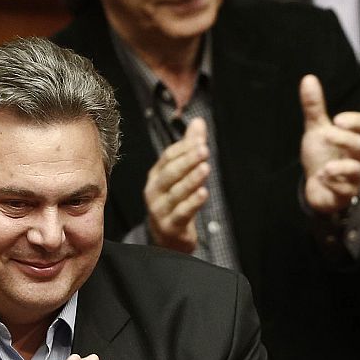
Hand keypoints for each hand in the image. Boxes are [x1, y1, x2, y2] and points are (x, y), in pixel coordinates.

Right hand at [143, 117, 209, 252]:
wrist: (167, 237)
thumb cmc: (175, 201)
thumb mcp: (181, 174)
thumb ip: (190, 147)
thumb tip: (199, 121)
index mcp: (157, 175)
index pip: (168, 157)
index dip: (184, 148)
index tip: (200, 140)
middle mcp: (154, 190)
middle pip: (170, 172)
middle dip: (187, 161)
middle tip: (204, 150)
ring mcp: (160, 209)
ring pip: (176, 192)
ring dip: (191, 180)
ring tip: (205, 168)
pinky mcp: (170, 225)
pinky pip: (181, 213)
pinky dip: (192, 203)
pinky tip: (203, 193)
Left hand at [299, 74, 359, 215]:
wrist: (316, 186)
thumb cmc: (322, 154)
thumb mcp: (316, 130)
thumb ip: (314, 107)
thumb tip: (308, 78)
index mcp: (353, 137)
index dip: (355, 121)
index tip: (337, 120)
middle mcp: (358, 157)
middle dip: (344, 140)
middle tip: (326, 135)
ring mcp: (355, 176)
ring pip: (357, 170)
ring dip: (340, 167)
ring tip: (324, 168)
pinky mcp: (346, 193)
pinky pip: (345, 190)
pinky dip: (332, 184)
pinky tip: (321, 180)